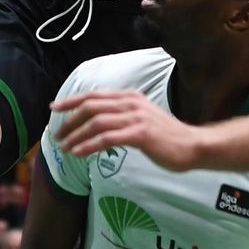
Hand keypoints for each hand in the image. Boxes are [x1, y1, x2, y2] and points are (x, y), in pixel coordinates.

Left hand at [52, 90, 201, 168]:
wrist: (193, 146)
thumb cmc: (167, 136)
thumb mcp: (142, 118)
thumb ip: (123, 115)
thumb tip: (98, 122)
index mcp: (130, 97)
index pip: (93, 95)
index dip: (71, 100)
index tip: (54, 108)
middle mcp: (131, 103)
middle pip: (90, 106)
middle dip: (69, 120)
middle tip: (56, 134)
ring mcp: (136, 117)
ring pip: (96, 122)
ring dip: (75, 135)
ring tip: (64, 147)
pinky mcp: (140, 134)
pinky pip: (107, 138)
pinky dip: (89, 145)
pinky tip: (79, 152)